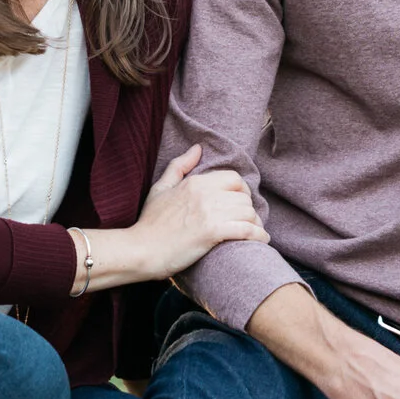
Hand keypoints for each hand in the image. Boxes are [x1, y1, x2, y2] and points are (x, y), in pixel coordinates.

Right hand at [125, 145, 266, 279]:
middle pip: (244, 196)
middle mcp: (204, 193)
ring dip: (255, 224)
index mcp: (195, 182)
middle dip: (249, 210)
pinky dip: (257, 235)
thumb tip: (198, 148)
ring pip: (248, 212)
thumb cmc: (149, 223)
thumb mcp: (160, 188)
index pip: (234, 178)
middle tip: (248, 222)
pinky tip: (260, 241)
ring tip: (254, 233)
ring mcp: (208, 212)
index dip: (241, 192)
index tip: (239, 205)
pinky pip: (246, 229)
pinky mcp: (211, 232)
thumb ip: (179, 166)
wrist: (139, 250)